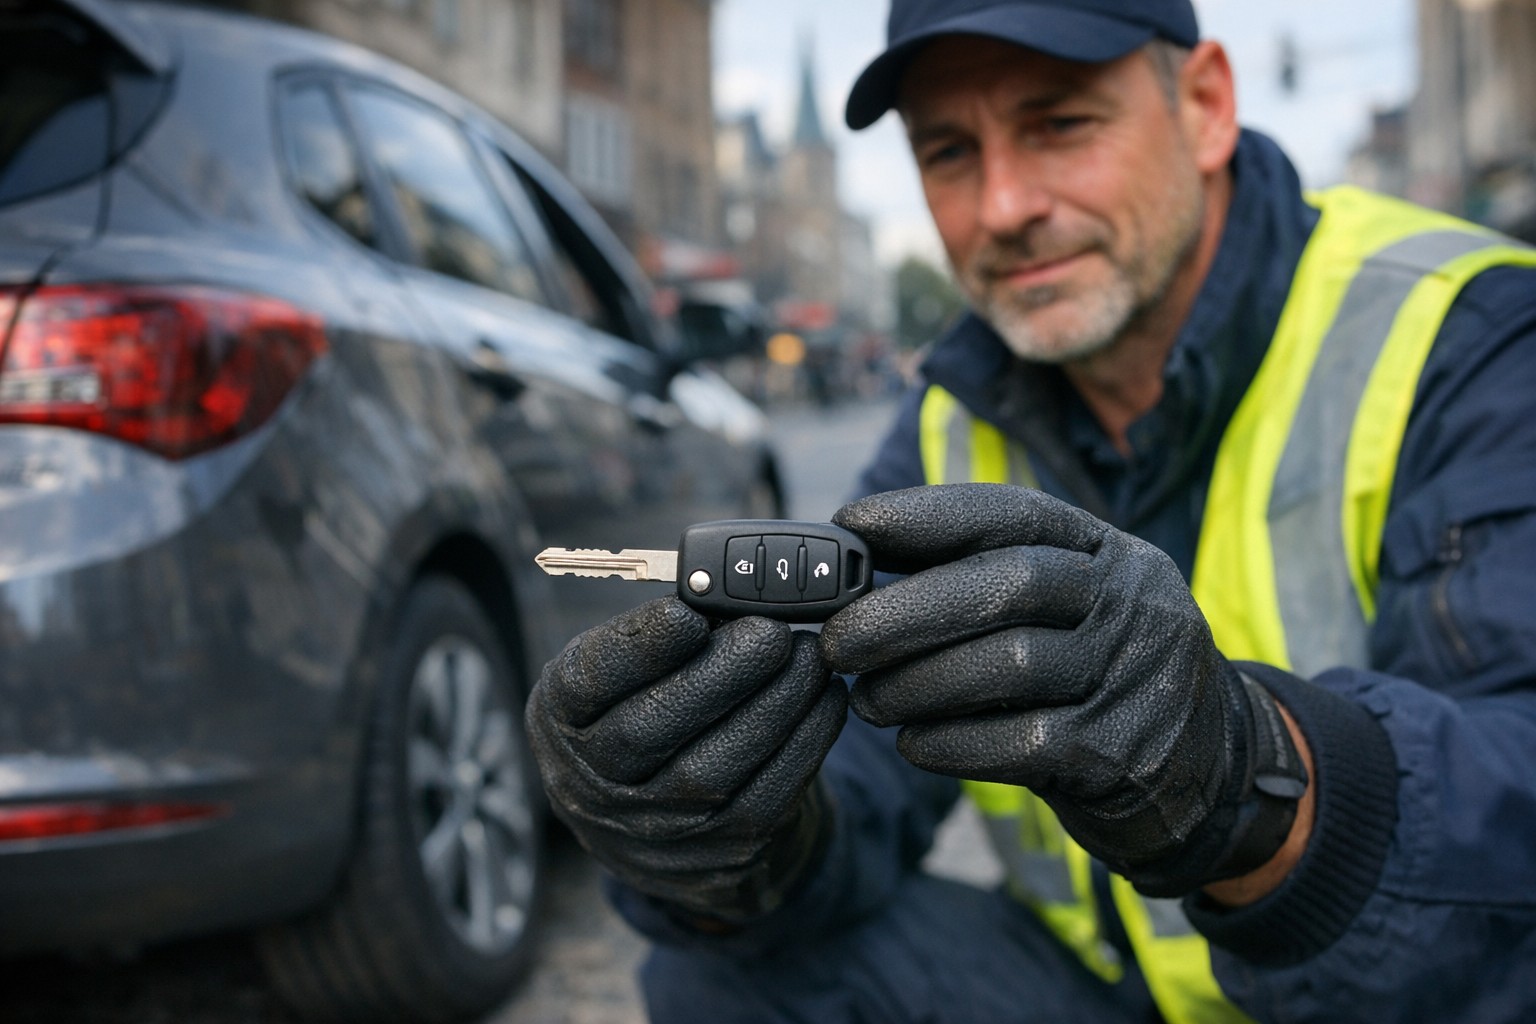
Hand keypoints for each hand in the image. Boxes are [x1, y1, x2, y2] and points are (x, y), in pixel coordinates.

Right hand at [525, 596, 845, 918]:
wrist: (654, 824)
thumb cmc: (641, 712)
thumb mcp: (622, 672)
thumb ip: (657, 635)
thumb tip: (725, 593)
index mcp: (562, 719)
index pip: (586, 683)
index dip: (638, 648)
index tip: (687, 614)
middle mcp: (593, 784)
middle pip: (650, 729)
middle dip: (721, 675)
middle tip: (771, 632)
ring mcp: (652, 829)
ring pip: (713, 770)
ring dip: (775, 705)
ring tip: (809, 657)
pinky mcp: (716, 855)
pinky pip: (765, 799)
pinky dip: (805, 742)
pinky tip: (824, 699)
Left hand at [820, 484, 1303, 896]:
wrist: (1213, 774)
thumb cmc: (1101, 678)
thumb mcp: (1072, 612)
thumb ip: (991, 583)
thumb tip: (864, 564)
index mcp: (1109, 553)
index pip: (1014, 512)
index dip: (927, 514)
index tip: (852, 525)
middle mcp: (1131, 602)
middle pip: (1010, 583)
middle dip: (907, 609)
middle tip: (838, 639)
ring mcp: (1136, 677)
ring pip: (1010, 664)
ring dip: (918, 683)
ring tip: (868, 700)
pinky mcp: (1123, 753)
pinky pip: (1020, 742)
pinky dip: (951, 742)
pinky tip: (914, 744)